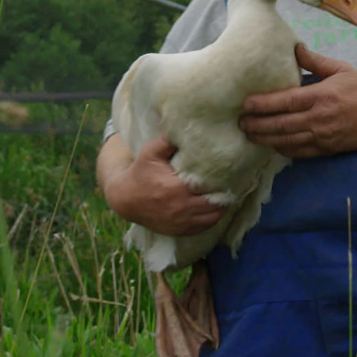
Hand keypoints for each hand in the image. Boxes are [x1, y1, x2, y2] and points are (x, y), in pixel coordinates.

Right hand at [102, 135, 225, 236]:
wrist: (125, 199)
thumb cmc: (140, 173)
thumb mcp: (150, 152)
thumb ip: (168, 140)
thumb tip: (186, 126)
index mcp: (177, 187)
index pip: (210, 185)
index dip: (222, 179)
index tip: (229, 171)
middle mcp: (181, 207)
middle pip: (216, 203)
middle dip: (225, 193)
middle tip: (232, 182)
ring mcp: (181, 221)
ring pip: (213, 217)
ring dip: (221, 207)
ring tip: (225, 194)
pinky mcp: (180, 230)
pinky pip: (204, 227)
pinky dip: (212, 218)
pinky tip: (214, 207)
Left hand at [239, 44, 356, 157]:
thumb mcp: (341, 70)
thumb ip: (316, 61)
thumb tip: (296, 48)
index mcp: (320, 96)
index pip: (285, 101)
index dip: (263, 104)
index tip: (246, 104)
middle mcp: (318, 118)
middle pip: (280, 124)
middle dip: (257, 124)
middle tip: (239, 122)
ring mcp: (321, 137)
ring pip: (285, 140)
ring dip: (264, 138)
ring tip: (248, 134)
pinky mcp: (325, 149)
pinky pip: (297, 152)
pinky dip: (281, 149)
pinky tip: (270, 144)